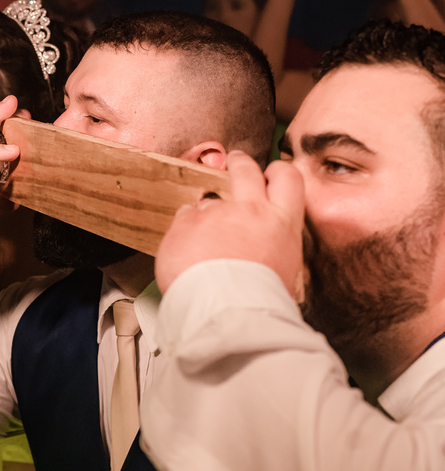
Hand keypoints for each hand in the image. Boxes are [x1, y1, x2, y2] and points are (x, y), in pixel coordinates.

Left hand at [155, 151, 304, 297]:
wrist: (228, 309)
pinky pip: (183, 217)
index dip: (278, 171)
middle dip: (240, 162)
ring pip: (208, 200)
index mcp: (281, 222)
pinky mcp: (185, 224)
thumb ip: (273, 248)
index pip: (288, 178)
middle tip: (236, 162)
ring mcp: (215, 214)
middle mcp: (249, 210)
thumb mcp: (284, 270)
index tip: (272, 173)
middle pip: (245, 170)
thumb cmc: (260, 299)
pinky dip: (184, 230)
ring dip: (205, 211)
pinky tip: (187, 249)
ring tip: (203, 232)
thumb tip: (266, 251)